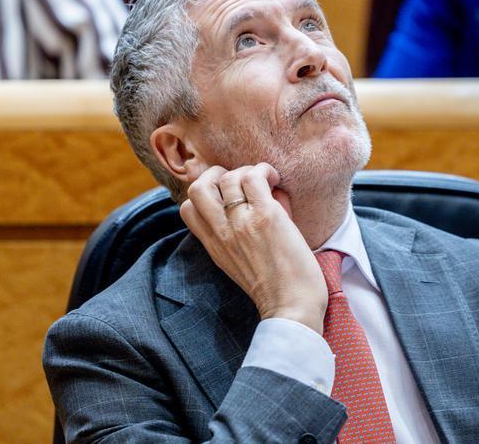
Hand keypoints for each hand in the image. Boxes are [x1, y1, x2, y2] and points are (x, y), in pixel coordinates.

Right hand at [179, 163, 327, 333]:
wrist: (291, 307)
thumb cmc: (276, 288)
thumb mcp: (240, 263)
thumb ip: (236, 234)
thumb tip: (257, 198)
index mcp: (214, 245)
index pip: (187, 208)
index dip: (204, 193)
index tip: (225, 194)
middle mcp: (222, 232)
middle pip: (197, 187)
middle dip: (216, 174)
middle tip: (239, 180)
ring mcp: (241, 223)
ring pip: (227, 177)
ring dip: (247, 171)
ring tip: (266, 181)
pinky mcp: (265, 216)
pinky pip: (254, 177)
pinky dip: (265, 171)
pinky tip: (275, 181)